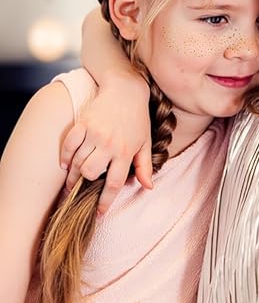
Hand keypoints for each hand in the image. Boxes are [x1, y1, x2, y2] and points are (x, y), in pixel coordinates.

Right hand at [60, 75, 152, 212]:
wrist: (126, 90)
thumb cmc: (137, 118)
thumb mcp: (145, 142)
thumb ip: (144, 166)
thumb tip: (148, 187)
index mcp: (126, 151)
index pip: (114, 183)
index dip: (105, 201)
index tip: (99, 212)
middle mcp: (110, 144)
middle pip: (91, 174)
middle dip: (85, 185)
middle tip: (82, 190)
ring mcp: (95, 134)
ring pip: (77, 162)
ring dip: (73, 174)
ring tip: (73, 180)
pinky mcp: (83, 124)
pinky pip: (68, 145)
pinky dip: (65, 157)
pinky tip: (67, 164)